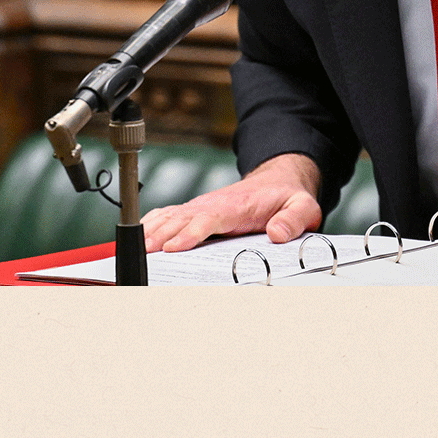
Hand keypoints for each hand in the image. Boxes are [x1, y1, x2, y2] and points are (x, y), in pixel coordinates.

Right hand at [141, 152, 322, 252]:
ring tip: (135, 249)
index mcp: (235, 206)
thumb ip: (293, 220)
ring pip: (172, 217)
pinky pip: (171, 214)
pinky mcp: (197, 211)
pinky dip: (154, 222)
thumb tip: (278, 234)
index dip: (189, 234)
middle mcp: (213, 204)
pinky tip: (141, 234)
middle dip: (160, 236)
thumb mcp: (302, 207)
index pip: (208, 219)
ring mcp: (202, 207)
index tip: (172, 248)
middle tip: (142, 255)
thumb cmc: (286, 197)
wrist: (277, 181)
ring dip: (152, 231)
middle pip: (182, 220)